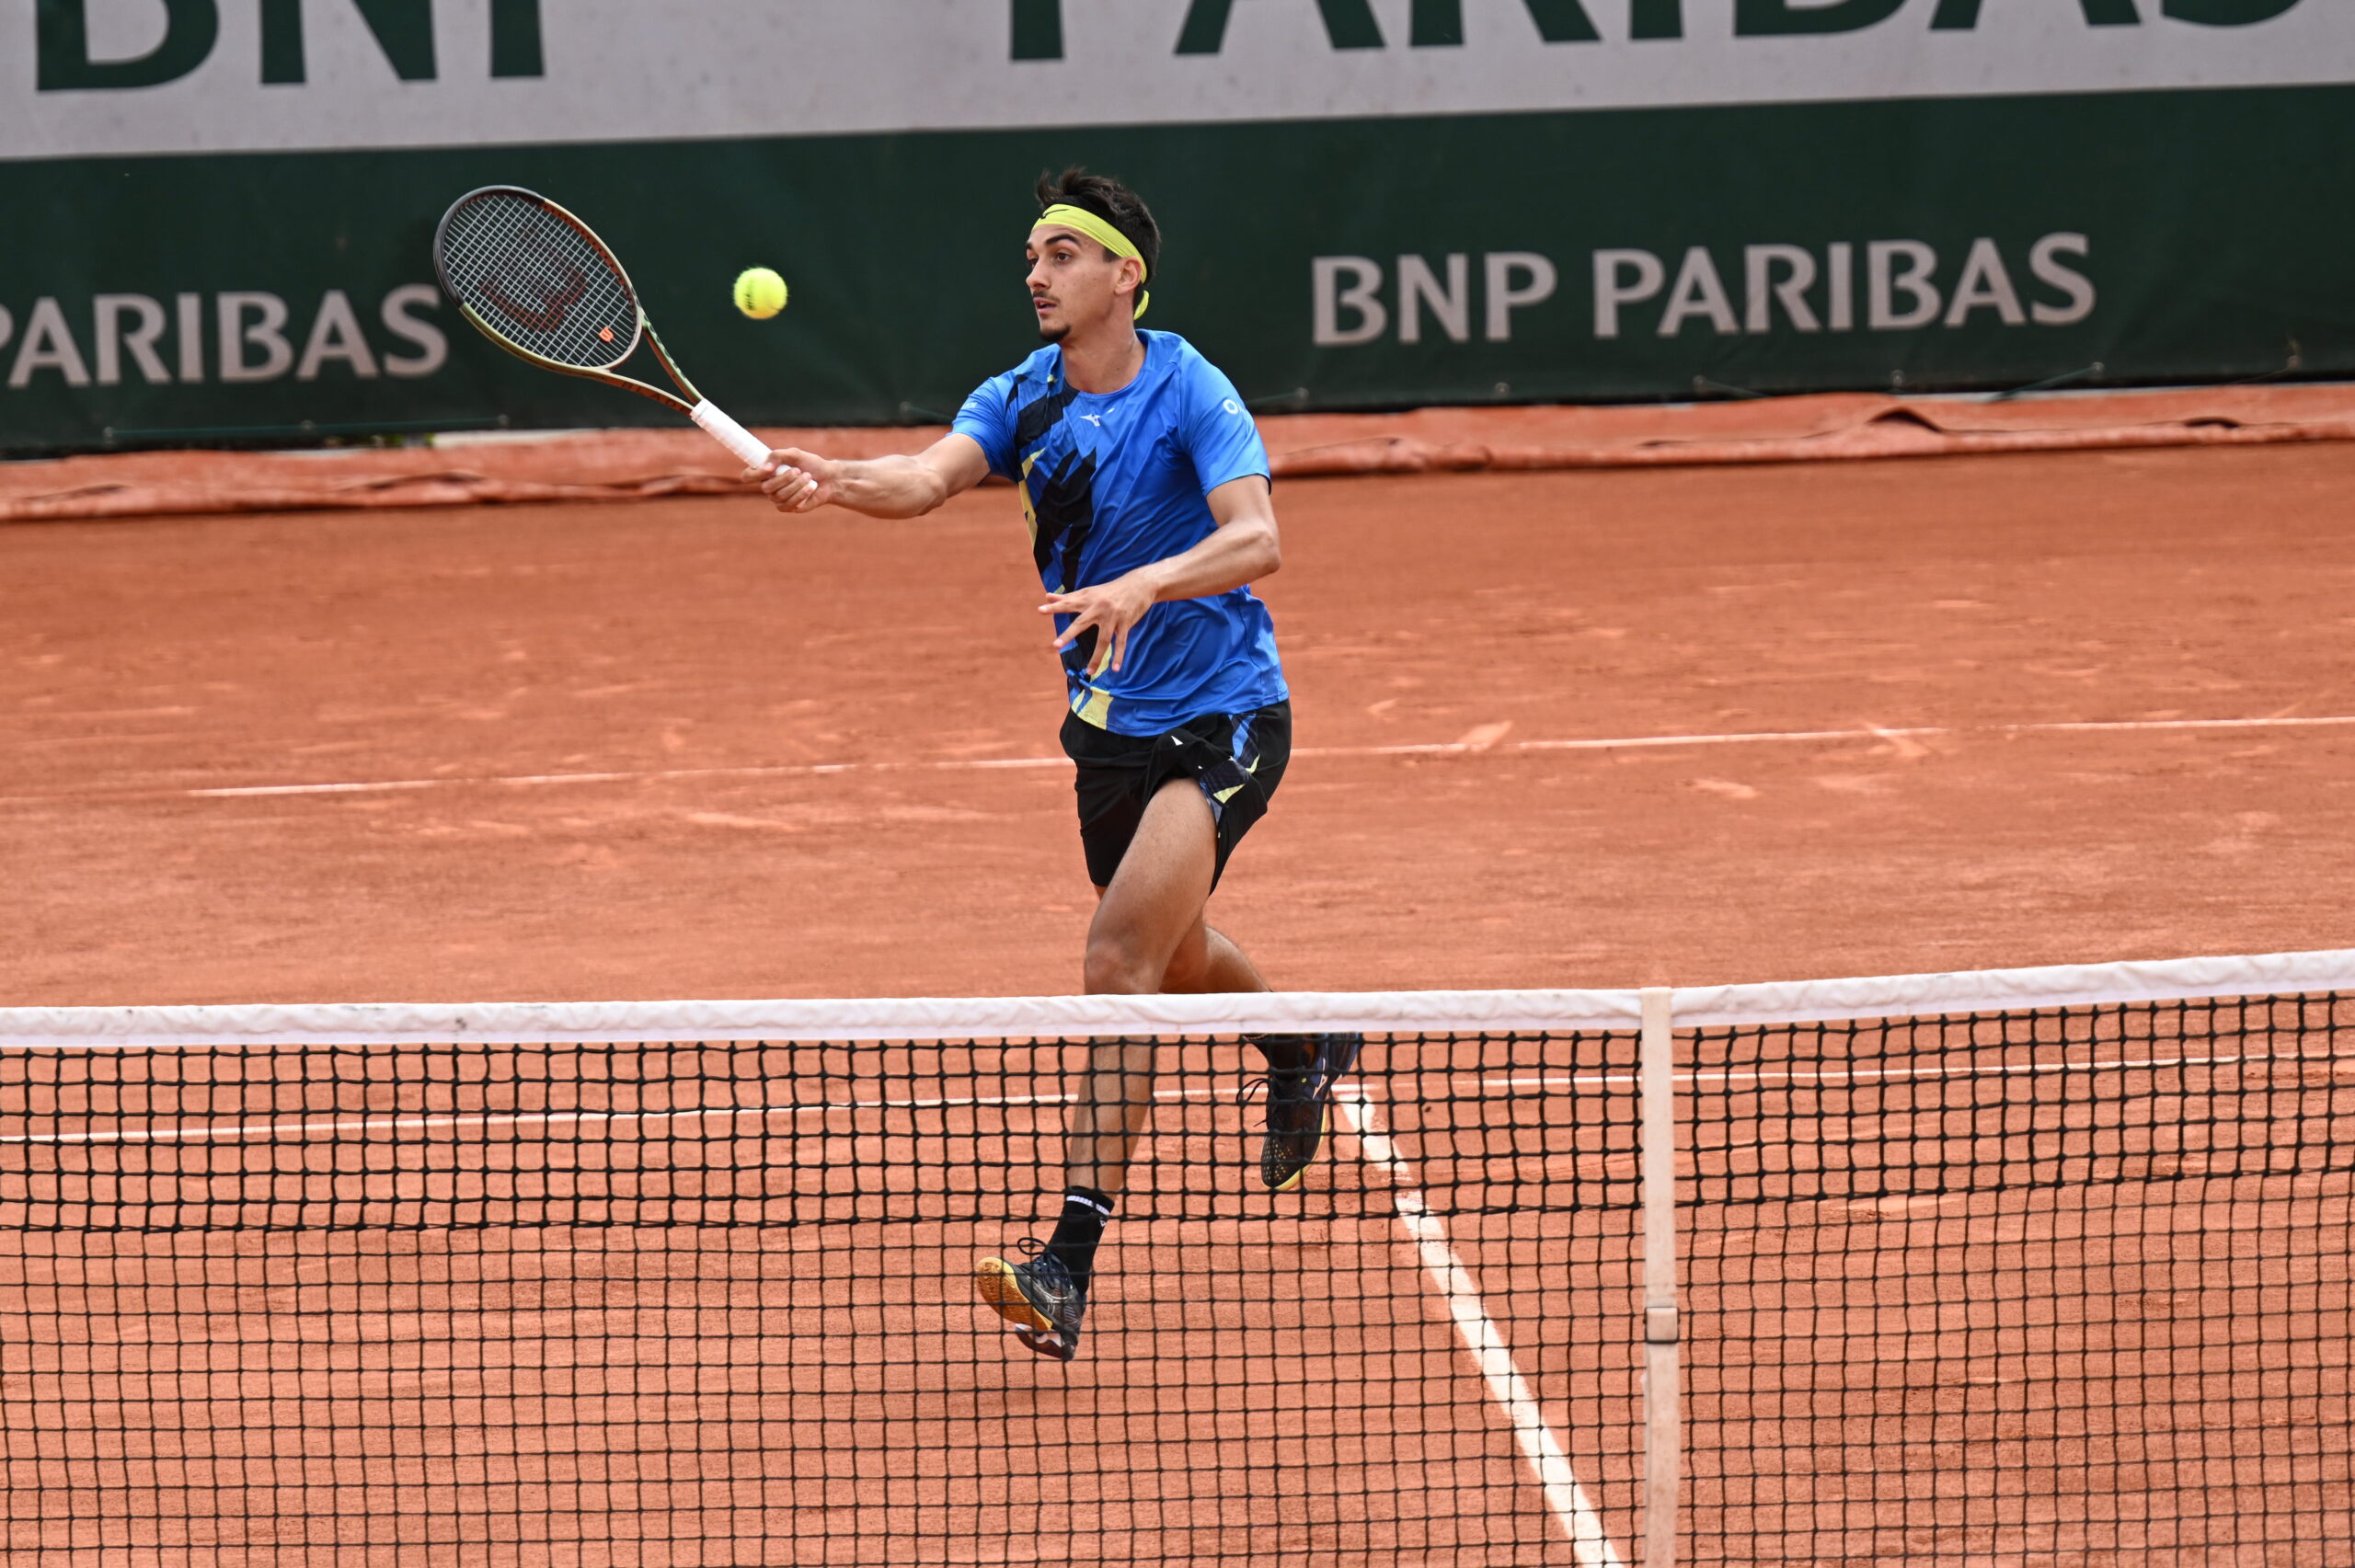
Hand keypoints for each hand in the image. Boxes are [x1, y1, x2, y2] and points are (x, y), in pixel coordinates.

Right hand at [749, 446, 841, 512]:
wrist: (829, 478)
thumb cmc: (810, 464)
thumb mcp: (795, 454)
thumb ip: (778, 455)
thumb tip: (766, 467)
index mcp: (766, 472)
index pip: (748, 476)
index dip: (753, 474)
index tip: (769, 469)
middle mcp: (769, 487)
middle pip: (766, 488)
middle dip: (784, 478)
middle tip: (798, 470)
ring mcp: (778, 499)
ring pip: (780, 496)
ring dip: (797, 485)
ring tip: (808, 476)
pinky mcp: (789, 508)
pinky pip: (790, 504)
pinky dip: (802, 494)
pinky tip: (810, 488)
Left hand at [1041, 570, 1159, 674]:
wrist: (1139, 585)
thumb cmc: (1110, 590)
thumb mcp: (1089, 591)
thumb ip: (1068, 597)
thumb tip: (1047, 596)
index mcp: (1088, 599)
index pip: (1068, 603)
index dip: (1054, 607)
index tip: (1040, 610)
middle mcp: (1099, 608)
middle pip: (1081, 623)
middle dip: (1069, 635)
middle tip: (1055, 646)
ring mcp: (1113, 617)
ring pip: (1103, 641)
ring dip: (1096, 658)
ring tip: (1089, 673)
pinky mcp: (1125, 623)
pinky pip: (1120, 643)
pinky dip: (1118, 656)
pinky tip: (1115, 669)